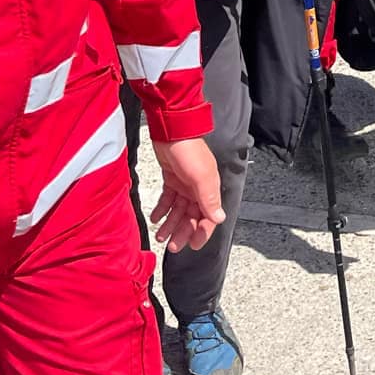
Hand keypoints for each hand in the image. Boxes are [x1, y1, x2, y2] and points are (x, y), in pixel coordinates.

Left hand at [149, 137, 225, 251]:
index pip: (208, 217)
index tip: (192, 245)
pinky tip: (156, 217)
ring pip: (179, 211)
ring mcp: (185, 184)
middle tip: (171, 245)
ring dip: (170, 224)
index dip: (201, 233)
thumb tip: (218, 219)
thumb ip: (208, 198)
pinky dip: (162, 210)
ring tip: (160, 235)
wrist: (171, 129)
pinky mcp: (172, 178)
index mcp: (209, 189)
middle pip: (192, 217)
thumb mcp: (201, 176)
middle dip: (182, 232)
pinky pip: (168, 199)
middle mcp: (198, 189)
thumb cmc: (189, 149)